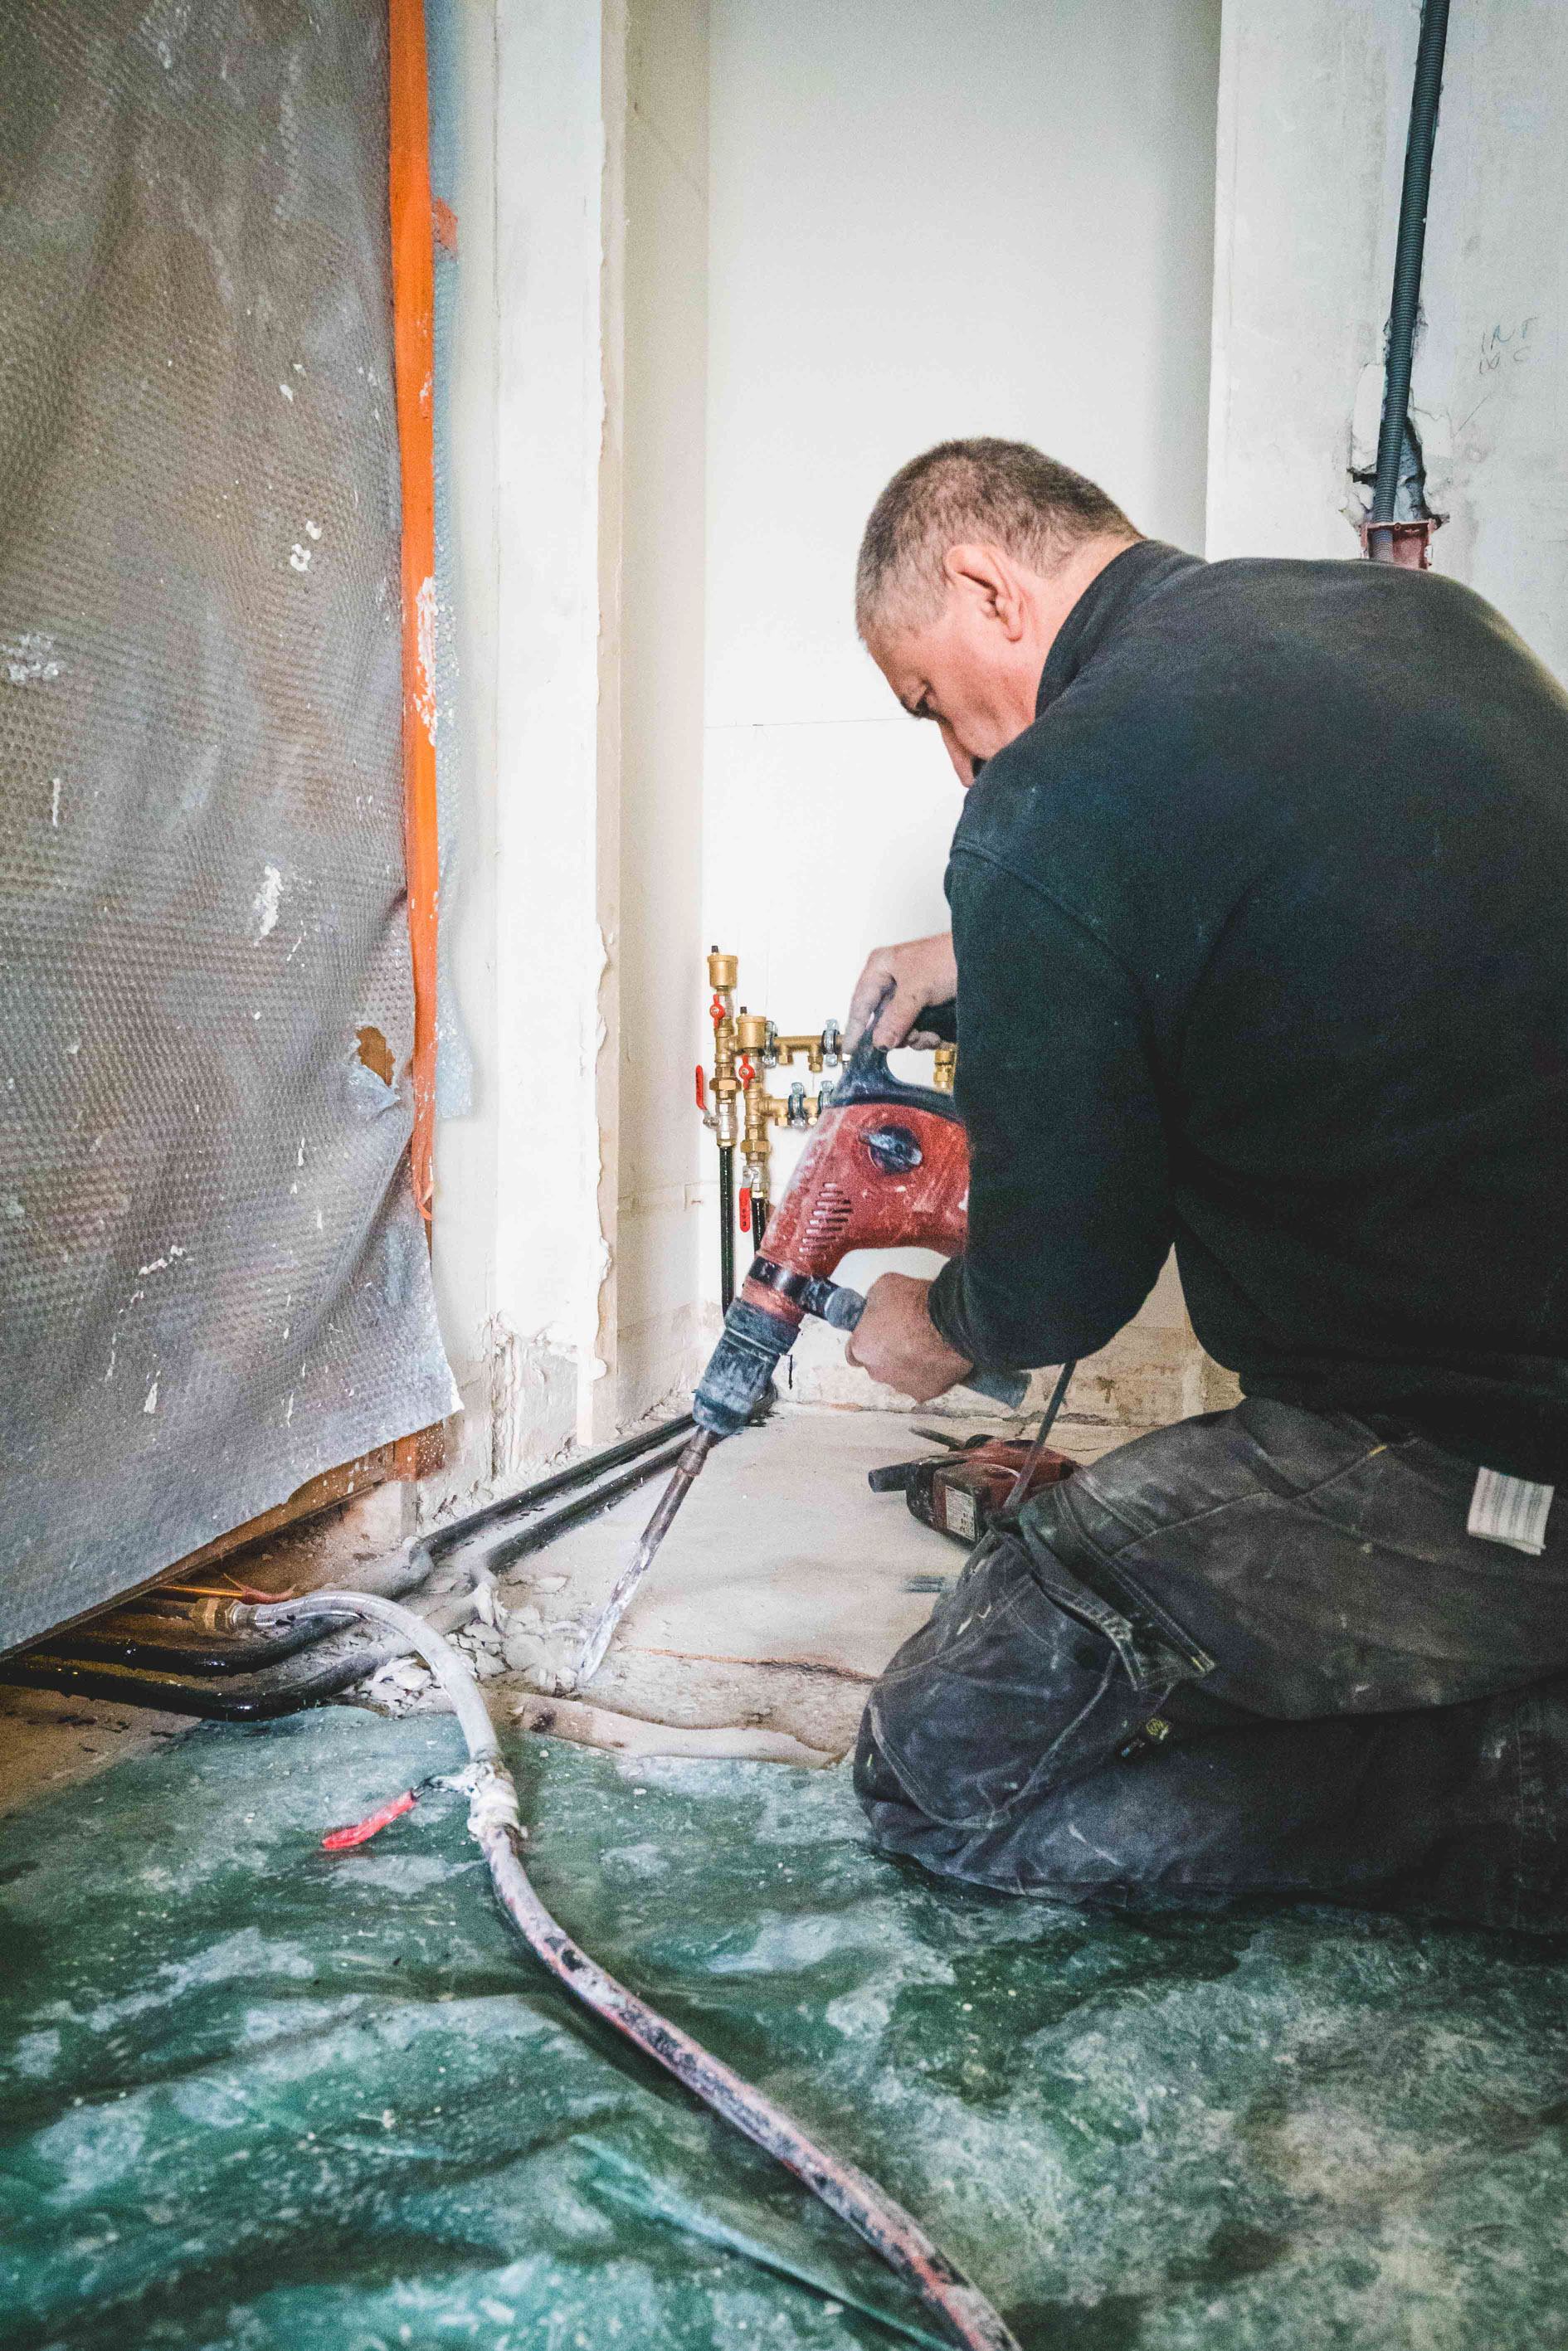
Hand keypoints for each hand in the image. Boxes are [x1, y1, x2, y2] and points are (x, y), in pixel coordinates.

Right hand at [845, 932, 957, 1049]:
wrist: (983, 956)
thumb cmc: (948, 957)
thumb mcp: (916, 991)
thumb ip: (895, 1019)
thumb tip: (880, 1042)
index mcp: (881, 967)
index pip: (860, 1003)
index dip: (855, 1028)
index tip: (850, 1050)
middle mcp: (892, 980)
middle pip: (882, 1019)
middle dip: (896, 1035)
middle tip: (908, 1040)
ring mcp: (911, 993)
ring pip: (901, 1027)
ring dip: (914, 1037)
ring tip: (928, 1036)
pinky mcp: (928, 1003)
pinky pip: (917, 1026)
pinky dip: (926, 1035)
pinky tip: (936, 1035)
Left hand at [845, 1272, 971, 1403]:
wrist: (951, 1321)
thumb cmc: (917, 1303)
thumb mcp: (883, 1287)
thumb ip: (872, 1304)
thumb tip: (873, 1307)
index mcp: (862, 1348)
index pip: (853, 1353)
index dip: (865, 1342)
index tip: (875, 1336)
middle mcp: (878, 1372)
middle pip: (878, 1366)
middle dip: (888, 1354)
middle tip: (905, 1336)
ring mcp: (902, 1385)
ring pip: (900, 1376)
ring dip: (908, 1364)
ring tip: (926, 1345)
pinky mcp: (926, 1392)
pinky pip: (923, 1383)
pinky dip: (928, 1374)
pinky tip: (938, 1357)